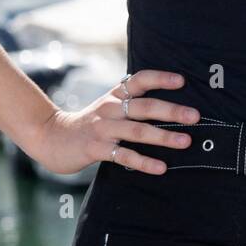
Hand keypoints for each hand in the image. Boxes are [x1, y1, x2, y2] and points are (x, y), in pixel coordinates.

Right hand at [32, 70, 200, 175]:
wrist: (50, 137)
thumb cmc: (89, 122)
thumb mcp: (108, 106)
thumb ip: (131, 102)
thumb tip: (167, 102)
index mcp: (115, 95)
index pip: (139, 80)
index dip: (160, 78)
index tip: (182, 80)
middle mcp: (110, 108)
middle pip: (144, 106)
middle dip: (171, 110)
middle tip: (195, 116)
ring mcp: (103, 129)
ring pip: (137, 130)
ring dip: (164, 137)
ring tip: (185, 141)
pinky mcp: (95, 149)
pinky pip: (123, 156)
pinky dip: (144, 161)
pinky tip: (161, 167)